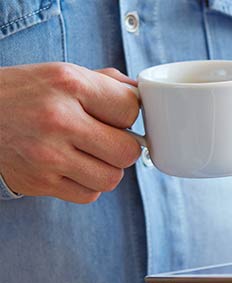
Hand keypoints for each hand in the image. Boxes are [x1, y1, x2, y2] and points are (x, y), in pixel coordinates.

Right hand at [0, 62, 141, 202]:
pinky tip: (71, 167)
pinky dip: (86, 185)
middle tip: (106, 139)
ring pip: (111, 178)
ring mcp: (46, 155)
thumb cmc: (23, 93)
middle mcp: (58, 119)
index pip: (131, 110)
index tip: (113, 114)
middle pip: (128, 151)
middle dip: (123, 147)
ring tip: (87, 154)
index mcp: (69, 84)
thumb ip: (107, 84)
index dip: (127, 114)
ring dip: (106, 169)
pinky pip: (88, 195)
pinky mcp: (37, 182)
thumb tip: (144, 96)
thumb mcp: (61, 74)